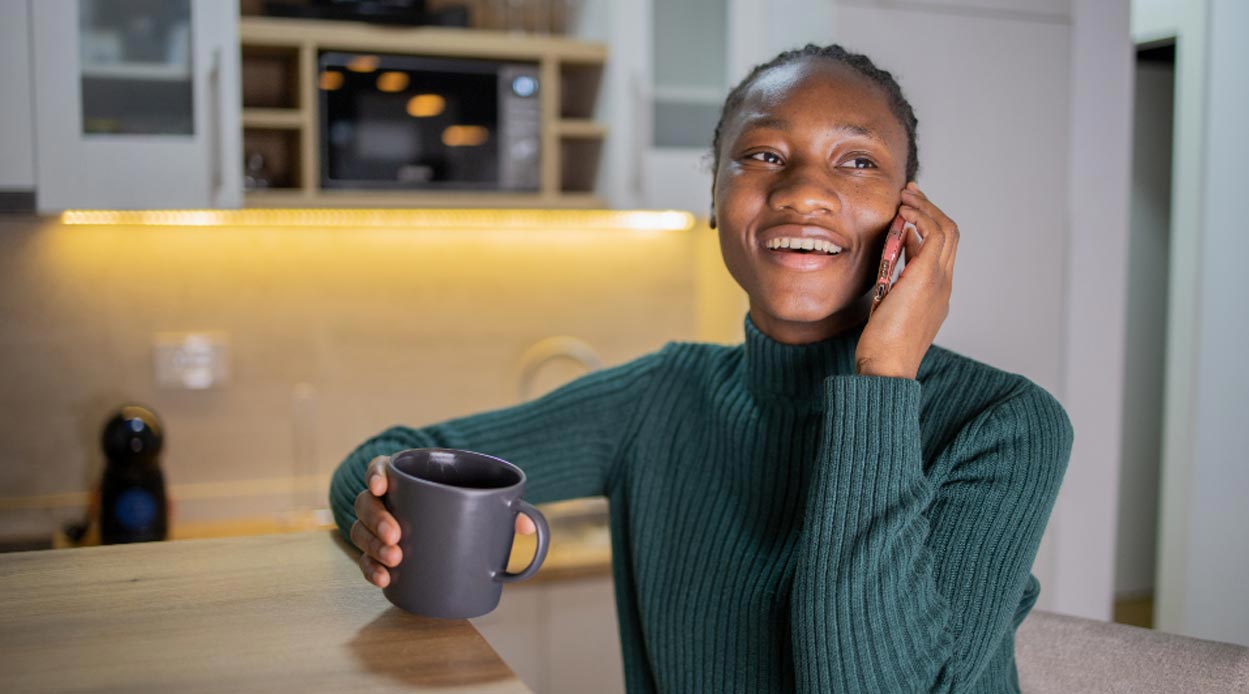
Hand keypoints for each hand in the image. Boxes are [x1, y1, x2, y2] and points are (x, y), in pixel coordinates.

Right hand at [351, 454, 537, 587]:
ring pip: (360, 532)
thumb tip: (527, 525)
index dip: (375, 474)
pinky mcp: (381, 553)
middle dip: (377, 520)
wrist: (457, 530)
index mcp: (407, 477)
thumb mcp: (484, 500)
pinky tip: (384, 579)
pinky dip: (372, 570)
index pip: (380, 467)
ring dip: (373, 546)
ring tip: (394, 559)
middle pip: (367, 503)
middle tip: (397, 537)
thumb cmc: (468, 506)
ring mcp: (379, 528)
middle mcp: (387, 500)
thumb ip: (505, 508)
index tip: (382, 487)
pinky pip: (366, 561)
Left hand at [855, 182, 958, 378]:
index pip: (941, 249)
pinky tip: (903, 213)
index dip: (927, 225)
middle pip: (950, 234)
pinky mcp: (926, 279)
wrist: (887, 367)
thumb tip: (891, 262)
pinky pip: (934, 235)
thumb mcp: (890, 308)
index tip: (908, 211)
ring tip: (905, 197)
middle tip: (909, 193)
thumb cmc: (882, 346)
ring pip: (946, 230)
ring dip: (926, 208)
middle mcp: (944, 285)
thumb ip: (895, 284)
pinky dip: (921, 217)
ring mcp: (939, 281)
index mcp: (937, 293)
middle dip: (930, 208)